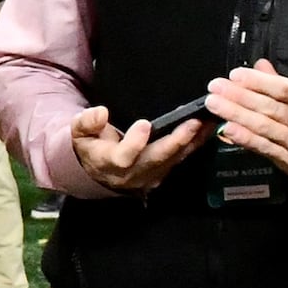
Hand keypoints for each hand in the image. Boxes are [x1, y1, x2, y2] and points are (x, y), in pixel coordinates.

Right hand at [69, 103, 208, 195]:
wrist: (97, 171)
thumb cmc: (89, 145)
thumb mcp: (78, 132)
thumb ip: (87, 122)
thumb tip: (101, 112)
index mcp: (109, 163)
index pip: (123, 157)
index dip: (134, 142)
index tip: (144, 124)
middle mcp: (133, 173)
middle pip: (157, 159)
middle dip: (177, 141)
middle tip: (194, 122)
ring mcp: (151, 175)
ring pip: (174, 160)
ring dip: (193, 142)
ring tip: (209, 122)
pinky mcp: (164, 172)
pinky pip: (181, 159)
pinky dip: (195, 144)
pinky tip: (207, 129)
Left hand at [212, 60, 287, 190]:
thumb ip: (285, 85)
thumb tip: (259, 65)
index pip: (286, 90)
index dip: (258, 82)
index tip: (235, 74)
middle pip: (271, 108)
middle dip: (239, 96)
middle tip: (215, 87)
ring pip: (264, 127)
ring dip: (235, 114)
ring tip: (214, 103)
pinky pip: (264, 148)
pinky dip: (244, 138)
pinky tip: (228, 129)